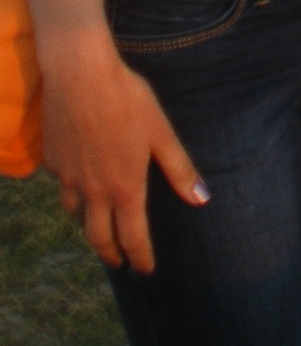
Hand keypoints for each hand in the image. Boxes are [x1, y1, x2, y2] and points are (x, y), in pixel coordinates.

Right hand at [41, 29, 207, 272]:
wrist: (80, 75)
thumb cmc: (127, 100)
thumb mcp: (161, 131)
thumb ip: (179, 168)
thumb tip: (202, 199)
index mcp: (124, 187)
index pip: (132, 236)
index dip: (140, 256)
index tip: (146, 270)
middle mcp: (93, 190)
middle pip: (98, 236)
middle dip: (111, 253)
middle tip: (119, 262)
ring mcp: (68, 178)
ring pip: (76, 213)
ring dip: (89, 225)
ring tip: (98, 225)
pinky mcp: (52, 160)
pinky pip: (61, 185)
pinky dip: (71, 192)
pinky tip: (78, 181)